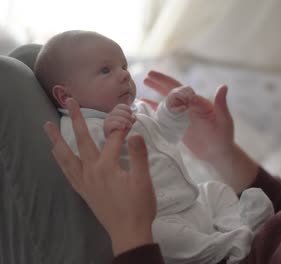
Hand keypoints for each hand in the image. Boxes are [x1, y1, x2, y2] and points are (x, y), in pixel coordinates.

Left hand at [44, 98, 155, 255]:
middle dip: (77, 119)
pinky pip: (67, 172)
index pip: (113, 140)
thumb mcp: (143, 180)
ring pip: (66, 156)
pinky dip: (60, 160)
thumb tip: (135, 133)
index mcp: (107, 167)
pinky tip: (57, 154)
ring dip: (57, 140)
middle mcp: (91, 171)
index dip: (122, 128)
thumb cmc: (139, 206)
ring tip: (48, 127)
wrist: (128, 231)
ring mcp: (84, 182)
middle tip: (70, 101)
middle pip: (82, 141)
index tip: (128, 118)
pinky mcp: (83, 191)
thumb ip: (139, 155)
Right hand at [104, 104, 135, 137]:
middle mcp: (110, 116)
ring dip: (124, 121)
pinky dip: (119, 124)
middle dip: (126, 115)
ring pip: (115, 117)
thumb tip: (134, 116)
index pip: (119, 106)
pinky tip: (123, 127)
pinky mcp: (106, 128)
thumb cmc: (121, 131)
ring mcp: (107, 122)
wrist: (115, 141)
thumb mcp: (128, 124)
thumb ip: (131, 119)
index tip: (131, 113)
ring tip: (129, 126)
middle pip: (117, 111)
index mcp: (115, 113)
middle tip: (131, 122)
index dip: (126, 108)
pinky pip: (111, 124)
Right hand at [144, 70, 233, 161]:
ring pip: (167, 100)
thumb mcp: (224, 119)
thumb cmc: (224, 136)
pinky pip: (164, 114)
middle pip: (173, 91)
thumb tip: (223, 86)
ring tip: (144, 81)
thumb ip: (221, 104)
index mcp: (199, 102)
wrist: (218, 152)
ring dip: (156, 90)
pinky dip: (154, 107)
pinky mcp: (177, 125)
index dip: (173, 87)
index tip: (164, 90)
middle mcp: (190, 105)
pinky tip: (144, 102)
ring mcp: (183, 115)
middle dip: (161, 82)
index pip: (183, 91)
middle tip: (148, 74)